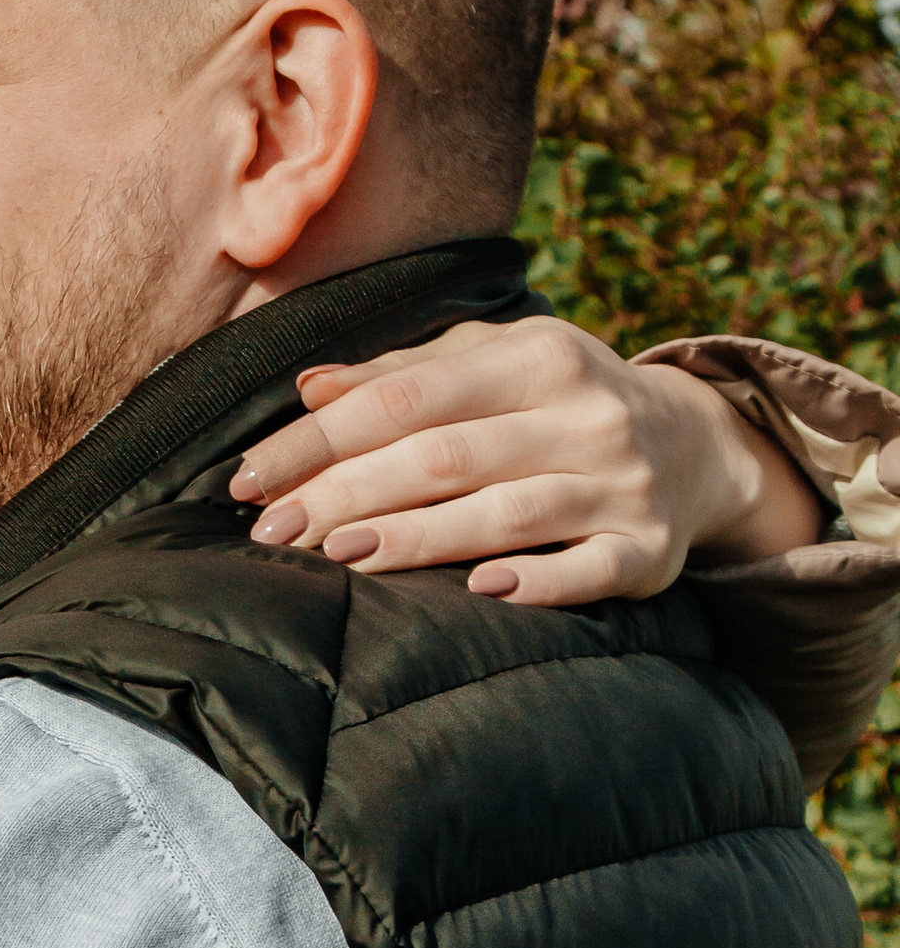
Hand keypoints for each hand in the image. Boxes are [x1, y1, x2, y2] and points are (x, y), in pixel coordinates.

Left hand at [228, 313, 821, 605]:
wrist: (700, 443)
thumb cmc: (558, 401)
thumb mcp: (493, 364)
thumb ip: (401, 374)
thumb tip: (307, 387)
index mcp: (536, 356)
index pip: (402, 399)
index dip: (317, 441)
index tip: (247, 481)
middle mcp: (584, 414)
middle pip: (442, 457)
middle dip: (346, 495)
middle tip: (273, 533)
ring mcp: (622, 484)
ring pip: (505, 513)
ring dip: (417, 538)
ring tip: (339, 556)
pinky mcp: (649, 551)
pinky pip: (589, 570)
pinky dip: (538, 582)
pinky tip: (482, 590)